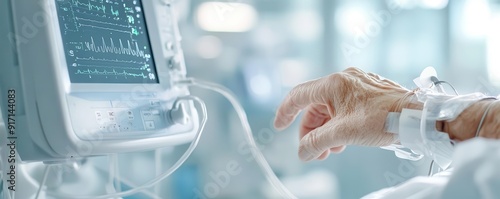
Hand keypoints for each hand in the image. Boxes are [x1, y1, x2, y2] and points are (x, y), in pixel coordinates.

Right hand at [274, 67, 413, 160]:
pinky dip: (339, 125)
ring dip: (326, 132)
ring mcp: (356, 85)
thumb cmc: (383, 119)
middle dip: (311, 131)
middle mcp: (343, 80)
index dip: (285, 111)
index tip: (279, 126)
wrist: (416, 116)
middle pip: (315, 107)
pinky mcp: (368, 93)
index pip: (298, 95)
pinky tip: (343, 142)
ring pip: (331, 110)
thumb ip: (317, 142)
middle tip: (313, 152)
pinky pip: (345, 109)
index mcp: (333, 84)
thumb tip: (302, 153)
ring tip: (329, 151)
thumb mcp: (343, 133)